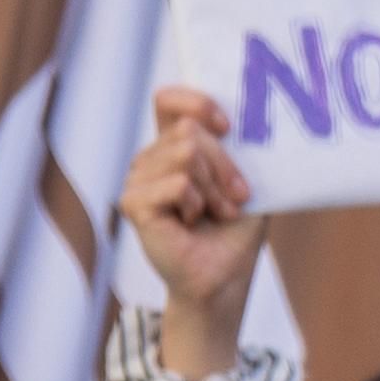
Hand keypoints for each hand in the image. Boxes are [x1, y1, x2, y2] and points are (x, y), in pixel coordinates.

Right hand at [117, 85, 262, 380]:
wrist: (224, 279)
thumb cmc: (234, 232)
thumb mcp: (244, 180)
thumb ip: (235, 147)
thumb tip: (237, 117)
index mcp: (172, 148)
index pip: (168, 101)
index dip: (196, 102)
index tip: (227, 127)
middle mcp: (151, 160)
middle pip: (189, 130)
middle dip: (224, 165)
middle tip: (234, 199)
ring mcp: (138, 180)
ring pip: (186, 154)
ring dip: (214, 189)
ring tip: (214, 214)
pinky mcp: (134, 203)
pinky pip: (178, 182)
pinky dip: (197, 204)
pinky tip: (191, 223)